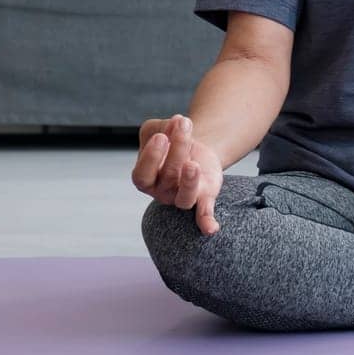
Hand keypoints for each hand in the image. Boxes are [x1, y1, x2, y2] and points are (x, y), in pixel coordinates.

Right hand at [131, 114, 223, 234]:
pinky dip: (206, 222)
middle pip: (168, 176)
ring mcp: (182, 196)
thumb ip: (158, 128)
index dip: (151, 157)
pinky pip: (203, 214)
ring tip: (193, 163)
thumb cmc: (168, 139)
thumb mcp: (156, 128)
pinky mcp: (204, 196)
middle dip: (178, 148)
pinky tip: (211, 229)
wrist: (193, 146)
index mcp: (146, 178)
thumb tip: (173, 126)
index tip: (161, 136)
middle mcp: (162, 191)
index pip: (142, 175)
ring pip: (185, 197)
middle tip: (183, 125)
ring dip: (189, 181)